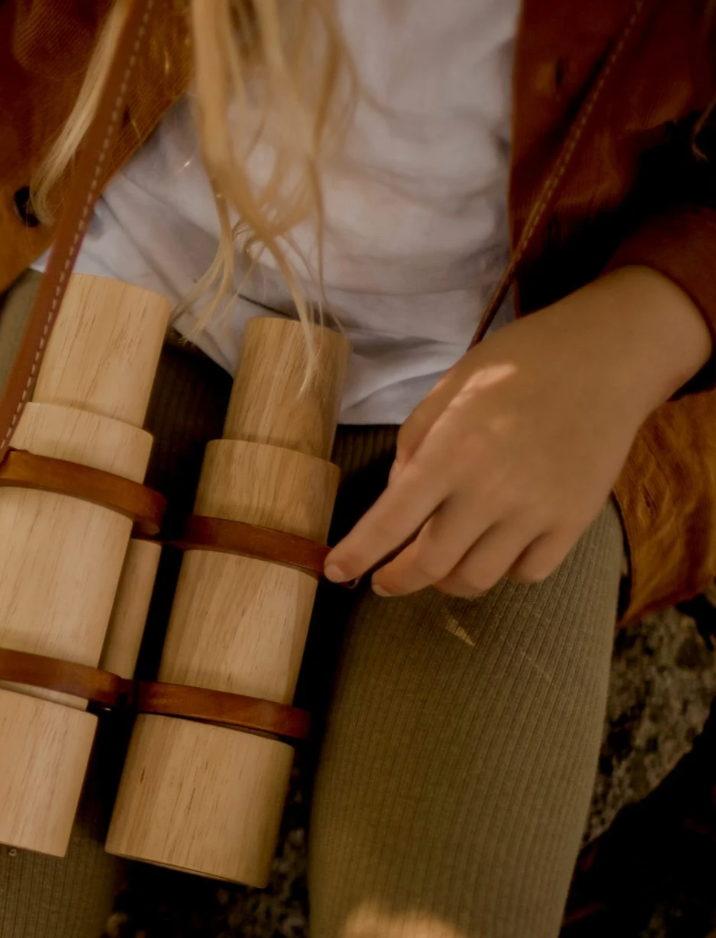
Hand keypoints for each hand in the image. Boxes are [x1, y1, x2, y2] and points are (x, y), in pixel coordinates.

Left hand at [323, 267, 712, 597]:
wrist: (604, 356)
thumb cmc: (516, 365)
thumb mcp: (447, 391)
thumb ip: (413, 447)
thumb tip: (395, 498)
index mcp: (450, 454)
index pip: (390, 522)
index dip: (357, 554)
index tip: (334, 571)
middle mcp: (490, 491)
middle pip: (431, 565)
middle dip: (396, 580)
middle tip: (383, 580)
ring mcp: (536, 512)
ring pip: (477, 579)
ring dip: (446, 580)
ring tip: (438, 563)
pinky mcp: (573, 522)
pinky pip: (527, 573)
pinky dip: (502, 571)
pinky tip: (494, 549)